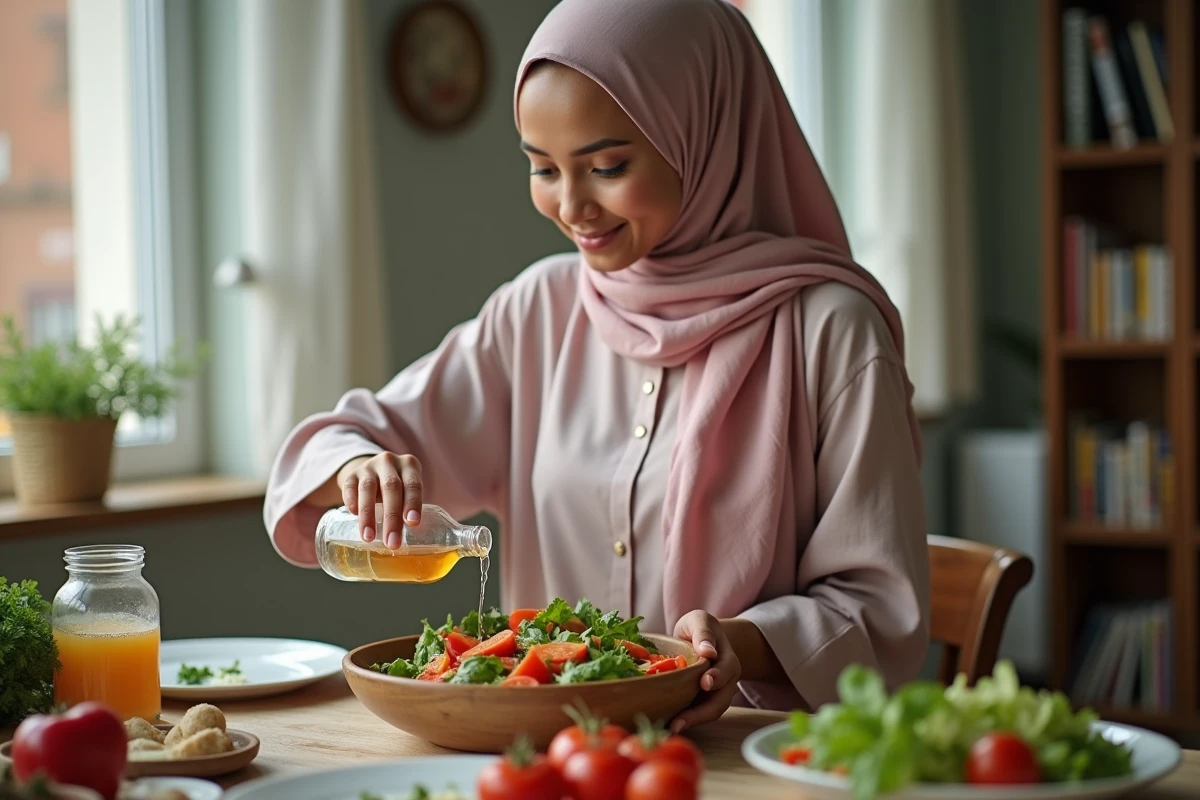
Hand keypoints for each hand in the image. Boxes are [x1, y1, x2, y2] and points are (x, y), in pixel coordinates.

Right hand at [336, 453, 422, 548]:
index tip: (412, 523)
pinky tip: (353, 514)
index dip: (413, 503)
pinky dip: (351, 500)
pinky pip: (349, 486)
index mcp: (409, 465)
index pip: (413, 484)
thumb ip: (408, 509)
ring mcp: (369, 466)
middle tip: (392, 542)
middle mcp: (389, 462)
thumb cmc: (398, 489)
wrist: (372, 472)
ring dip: (368, 514)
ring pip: (368, 488)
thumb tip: (412, 545)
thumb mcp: (407, 491)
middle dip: (392, 517)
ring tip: (369, 538)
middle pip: (391, 488)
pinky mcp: (351, 474)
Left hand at [671, 610, 740, 732]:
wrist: (699, 640)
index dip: (717, 677)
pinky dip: (686, 721)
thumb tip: (708, 652)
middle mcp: (726, 681)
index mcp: (728, 660)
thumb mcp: (699, 620)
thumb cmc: (698, 628)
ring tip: (671, 728)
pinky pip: (697, 715)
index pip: (726, 670)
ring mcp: (715, 695)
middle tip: (680, 721)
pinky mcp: (702, 702)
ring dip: (692, 721)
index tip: (705, 682)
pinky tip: (668, 725)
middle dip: (701, 713)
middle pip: (720, 701)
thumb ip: (703, 632)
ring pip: (709, 712)